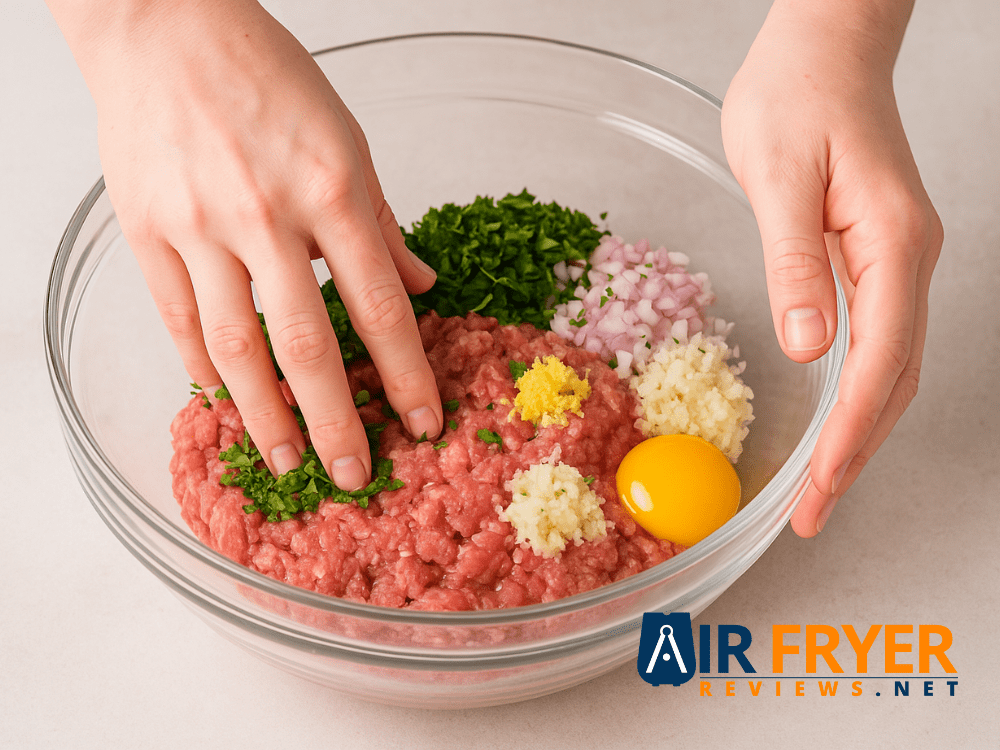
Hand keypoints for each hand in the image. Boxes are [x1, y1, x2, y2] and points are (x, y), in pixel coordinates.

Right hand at [54, 0, 441, 488]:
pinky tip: (226, 403)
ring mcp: (200, 226)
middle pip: (308, 344)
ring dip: (266, 416)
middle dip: (336, 422)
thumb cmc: (269, 77)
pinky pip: (180, 319)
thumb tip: (423, 288)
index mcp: (334, 190)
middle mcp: (267, 215)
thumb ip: (384, 224)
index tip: (423, 425)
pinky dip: (205, 370)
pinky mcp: (148, 231)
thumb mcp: (350, 141)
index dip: (405, 377)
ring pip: (236, 346)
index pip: (381, 308)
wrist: (167, 25)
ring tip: (287, 463)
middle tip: (356, 478)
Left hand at [721, 0, 941, 536]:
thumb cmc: (798, 96)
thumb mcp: (780, 178)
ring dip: (857, 431)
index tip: (818, 491)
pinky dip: (857, 393)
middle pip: (893, 381)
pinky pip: (877, 341)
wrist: (822, 49)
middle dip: (854, 454)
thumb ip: (796, 264)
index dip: (849, 436)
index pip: (879, 363)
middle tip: (812, 515)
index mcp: (891, 245)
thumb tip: (811, 346)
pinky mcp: (873, 257)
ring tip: (822, 488)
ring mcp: (895, 261)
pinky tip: (836, 420)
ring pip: (890, 368)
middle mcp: (905, 261)